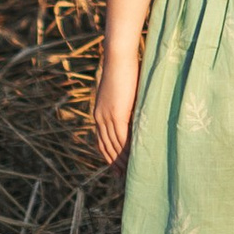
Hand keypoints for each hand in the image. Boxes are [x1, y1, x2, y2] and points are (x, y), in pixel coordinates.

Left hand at [92, 42, 140, 164]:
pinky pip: (122, 138)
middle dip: (115, 163)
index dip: (109, 155)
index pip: (102, 141)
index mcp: (98, 113)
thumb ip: (124, 104)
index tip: (116, 167)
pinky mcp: (117, 114)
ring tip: (131, 172)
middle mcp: (99, 118)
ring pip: (115, 145)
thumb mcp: (121, 91)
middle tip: (124, 176)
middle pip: (107, 147)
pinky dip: (128, 150)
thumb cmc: (122, 69)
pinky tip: (135, 159)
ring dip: (123, 160)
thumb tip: (134, 111)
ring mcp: (107, 117)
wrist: (118, 57)